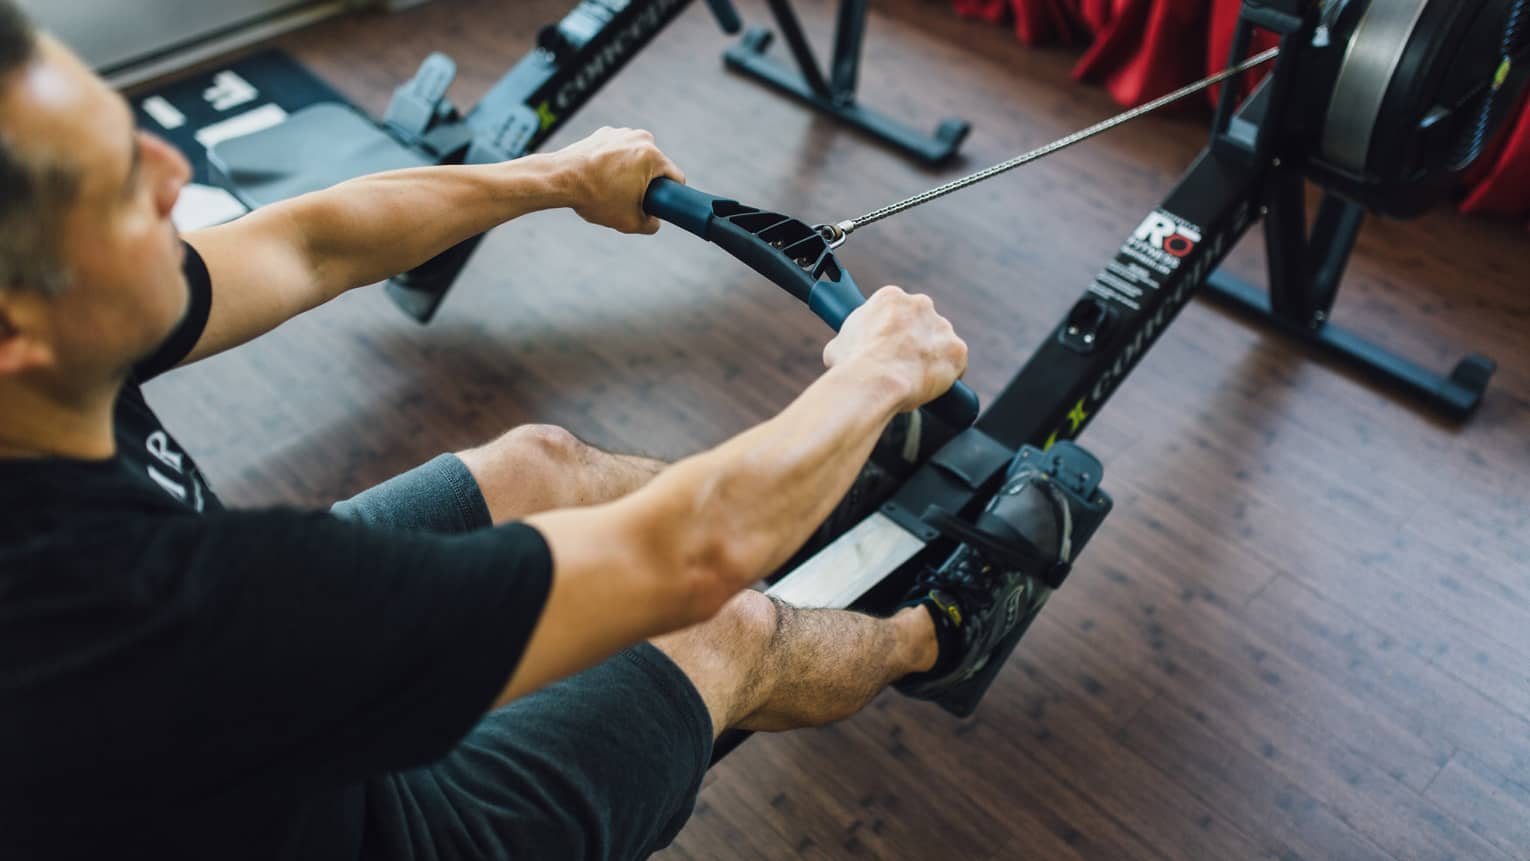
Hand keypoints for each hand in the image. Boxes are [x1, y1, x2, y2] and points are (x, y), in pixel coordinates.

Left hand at [553, 127, 684, 233]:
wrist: (559, 179)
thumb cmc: (595, 198)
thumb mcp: (629, 222)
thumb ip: (652, 225)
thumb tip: (655, 221)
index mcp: (653, 156)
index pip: (676, 178)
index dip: (671, 195)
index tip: (658, 204)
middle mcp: (640, 138)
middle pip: (656, 166)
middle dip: (647, 183)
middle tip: (629, 199)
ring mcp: (621, 133)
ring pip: (637, 158)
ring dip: (631, 172)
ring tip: (611, 188)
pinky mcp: (605, 133)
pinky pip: (619, 151)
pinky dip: (614, 163)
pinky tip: (600, 176)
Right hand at [823, 285, 967, 412]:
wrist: (874, 382)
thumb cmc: (852, 365)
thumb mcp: (837, 344)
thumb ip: (850, 340)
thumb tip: (844, 351)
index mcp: (891, 298)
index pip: (897, 310)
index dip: (892, 331)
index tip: (888, 346)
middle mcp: (920, 305)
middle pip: (922, 323)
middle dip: (914, 341)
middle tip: (900, 363)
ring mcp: (941, 327)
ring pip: (940, 342)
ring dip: (931, 357)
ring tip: (914, 379)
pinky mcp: (957, 350)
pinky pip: (956, 363)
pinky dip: (947, 375)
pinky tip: (931, 386)